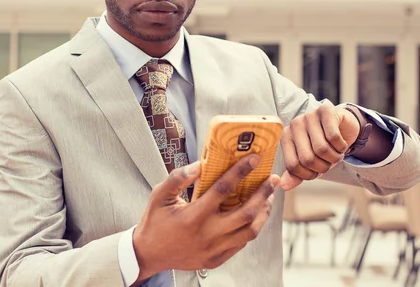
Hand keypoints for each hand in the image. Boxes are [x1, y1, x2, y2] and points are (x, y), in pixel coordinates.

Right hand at [132, 155, 279, 281]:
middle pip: (246, 212)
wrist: (148, 255)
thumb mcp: (159, 195)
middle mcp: (207, 234)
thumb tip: (201, 164)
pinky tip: (254, 216)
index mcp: (193, 216)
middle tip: (271, 180)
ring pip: (249, 231)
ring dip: (262, 213)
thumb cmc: (154, 221)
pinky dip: (251, 228)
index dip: (240, 171)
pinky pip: (241, 244)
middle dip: (263, 193)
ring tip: (268, 198)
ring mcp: (213, 249)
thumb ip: (178, 178)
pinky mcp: (216, 259)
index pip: (223, 189)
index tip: (253, 159)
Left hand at [280, 100, 359, 190]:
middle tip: (330, 162)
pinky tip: (341, 144)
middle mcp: (294, 124)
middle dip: (323, 167)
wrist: (342, 125)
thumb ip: (297, 173)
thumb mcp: (310, 161)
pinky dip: (341, 147)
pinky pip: (334, 137)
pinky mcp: (325, 110)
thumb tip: (284, 186)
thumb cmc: (323, 144)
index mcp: (286, 137)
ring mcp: (309, 115)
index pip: (293, 166)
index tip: (317, 172)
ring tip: (336, 154)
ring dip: (335, 158)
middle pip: (308, 159)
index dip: (309, 175)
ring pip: (322, 149)